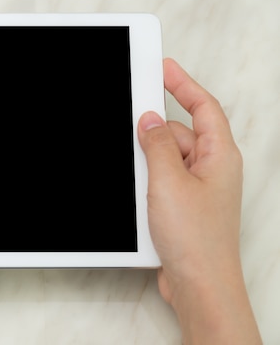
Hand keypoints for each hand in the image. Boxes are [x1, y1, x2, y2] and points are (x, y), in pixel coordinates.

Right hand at [138, 58, 260, 343]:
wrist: (199, 283)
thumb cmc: (196, 239)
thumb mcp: (168, 181)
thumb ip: (157, 145)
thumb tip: (148, 120)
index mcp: (219, 155)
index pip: (203, 106)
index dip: (183, 84)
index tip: (163, 67)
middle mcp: (212, 169)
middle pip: (180, 132)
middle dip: (155, 132)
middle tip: (132, 126)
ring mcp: (198, 188)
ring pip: (167, 158)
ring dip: (148, 161)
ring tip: (140, 180)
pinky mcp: (183, 205)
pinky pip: (163, 179)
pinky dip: (148, 180)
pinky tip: (139, 194)